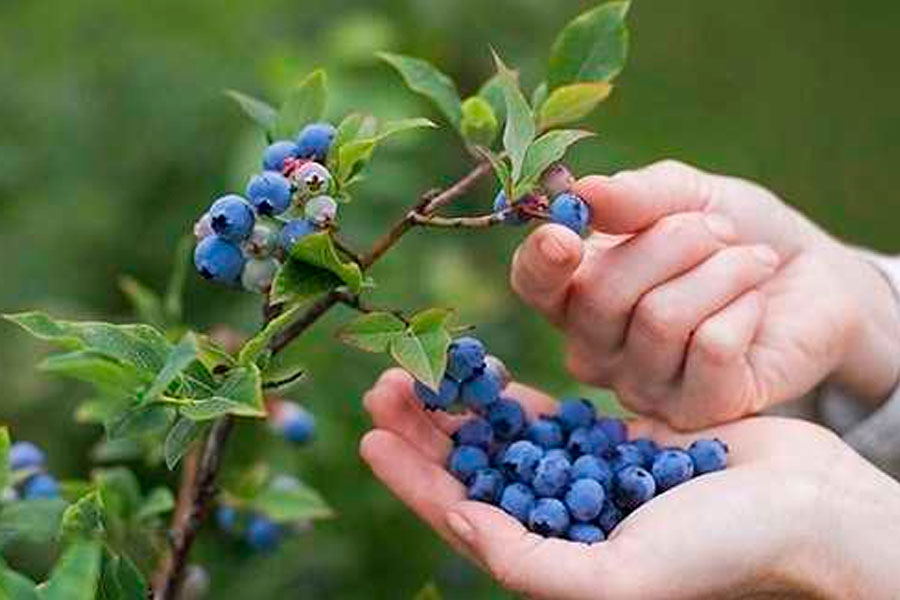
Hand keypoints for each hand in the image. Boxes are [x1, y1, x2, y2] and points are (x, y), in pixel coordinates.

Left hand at [360, 369, 899, 599]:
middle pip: (472, 471)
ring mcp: (584, 478)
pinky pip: (548, 416)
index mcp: (553, 560)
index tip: (371, 436)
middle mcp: (560, 520)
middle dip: (424, 432)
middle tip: (384, 384)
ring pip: (501, 438)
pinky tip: (482, 372)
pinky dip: (512, 394)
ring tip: (419, 369)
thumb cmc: (719, 554)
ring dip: (459, 406)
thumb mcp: (619, 577)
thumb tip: (463, 525)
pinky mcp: (612, 442)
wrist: (803, 508)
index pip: (462, 517)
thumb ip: (534, 563)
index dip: (412, 480)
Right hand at [511, 160, 899, 427]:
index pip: (533, 285)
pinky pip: (711, 348)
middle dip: (672, 242)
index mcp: (577, 291)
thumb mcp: (687, 196)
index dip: (540, 263)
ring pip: (660, 319)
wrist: (812, 278)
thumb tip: (583, 194)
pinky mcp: (699, 411)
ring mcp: (643, 387)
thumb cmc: (734, 235)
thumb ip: (635, 196)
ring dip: (720, 271)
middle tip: (719, 231)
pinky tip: (756, 306)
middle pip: (601, 295)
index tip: (566, 236)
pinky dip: (744, 307)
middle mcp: (596, 348)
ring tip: (751, 262)